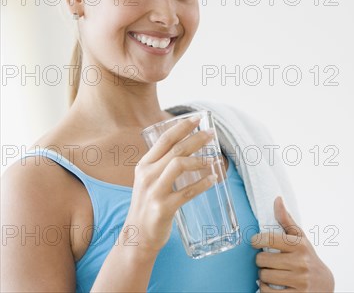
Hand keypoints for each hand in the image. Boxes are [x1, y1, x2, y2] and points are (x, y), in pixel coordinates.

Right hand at [126, 117, 216, 255]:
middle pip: (176, 149)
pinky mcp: (163, 208)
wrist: (136, 237)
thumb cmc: (147, 205)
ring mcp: (154, 191)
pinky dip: (203, 184)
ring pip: (180, 165)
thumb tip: (186, 148)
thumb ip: (161, 165)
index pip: (164, 139)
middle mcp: (147, 175)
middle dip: (196, 138)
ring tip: (214, 158)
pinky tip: (213, 179)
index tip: (197, 118)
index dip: (182, 126)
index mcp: (144, 165)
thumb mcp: (148, 180)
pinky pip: (187, 192)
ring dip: (200, 159)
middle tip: (212, 134)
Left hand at [250, 196, 334, 291]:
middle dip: (260, 260)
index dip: (257, 240)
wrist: (325, 284)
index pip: (270, 238)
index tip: (254, 241)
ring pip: (265, 276)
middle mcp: (300, 262)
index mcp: (299, 245)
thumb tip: (277, 199)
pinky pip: (268, 292)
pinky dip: (264, 288)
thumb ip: (286, 220)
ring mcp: (299, 281)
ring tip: (268, 272)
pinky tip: (269, 284)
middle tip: (264, 260)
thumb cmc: (307, 257)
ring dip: (262, 274)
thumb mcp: (300, 238)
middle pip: (263, 259)